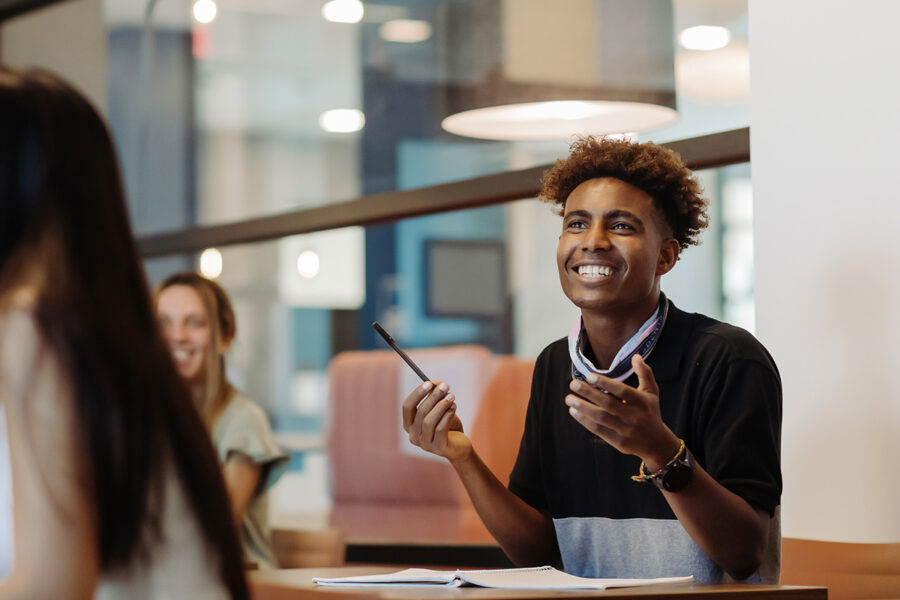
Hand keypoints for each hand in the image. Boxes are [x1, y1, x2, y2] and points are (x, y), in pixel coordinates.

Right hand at [401, 380, 471, 461]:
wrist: (460, 445)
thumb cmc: (447, 424)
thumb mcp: (441, 407)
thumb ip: (435, 395)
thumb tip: (435, 383)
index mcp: (409, 425)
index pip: (407, 407)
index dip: (417, 394)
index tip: (429, 383)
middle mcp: (413, 436)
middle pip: (420, 412)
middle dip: (433, 396)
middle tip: (445, 386)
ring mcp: (424, 444)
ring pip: (429, 421)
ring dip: (442, 405)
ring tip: (452, 396)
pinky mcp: (438, 448)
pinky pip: (440, 429)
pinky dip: (447, 415)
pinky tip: (454, 407)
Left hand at [565, 354, 680, 470]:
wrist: (656, 443)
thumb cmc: (650, 412)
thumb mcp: (651, 392)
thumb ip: (644, 373)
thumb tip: (636, 356)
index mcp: (642, 402)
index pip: (623, 391)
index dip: (606, 383)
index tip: (589, 376)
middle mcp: (634, 416)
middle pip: (608, 404)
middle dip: (589, 393)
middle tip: (573, 384)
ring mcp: (626, 430)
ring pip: (601, 418)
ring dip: (583, 407)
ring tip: (569, 398)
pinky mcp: (618, 442)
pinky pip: (598, 430)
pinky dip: (585, 420)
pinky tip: (574, 411)